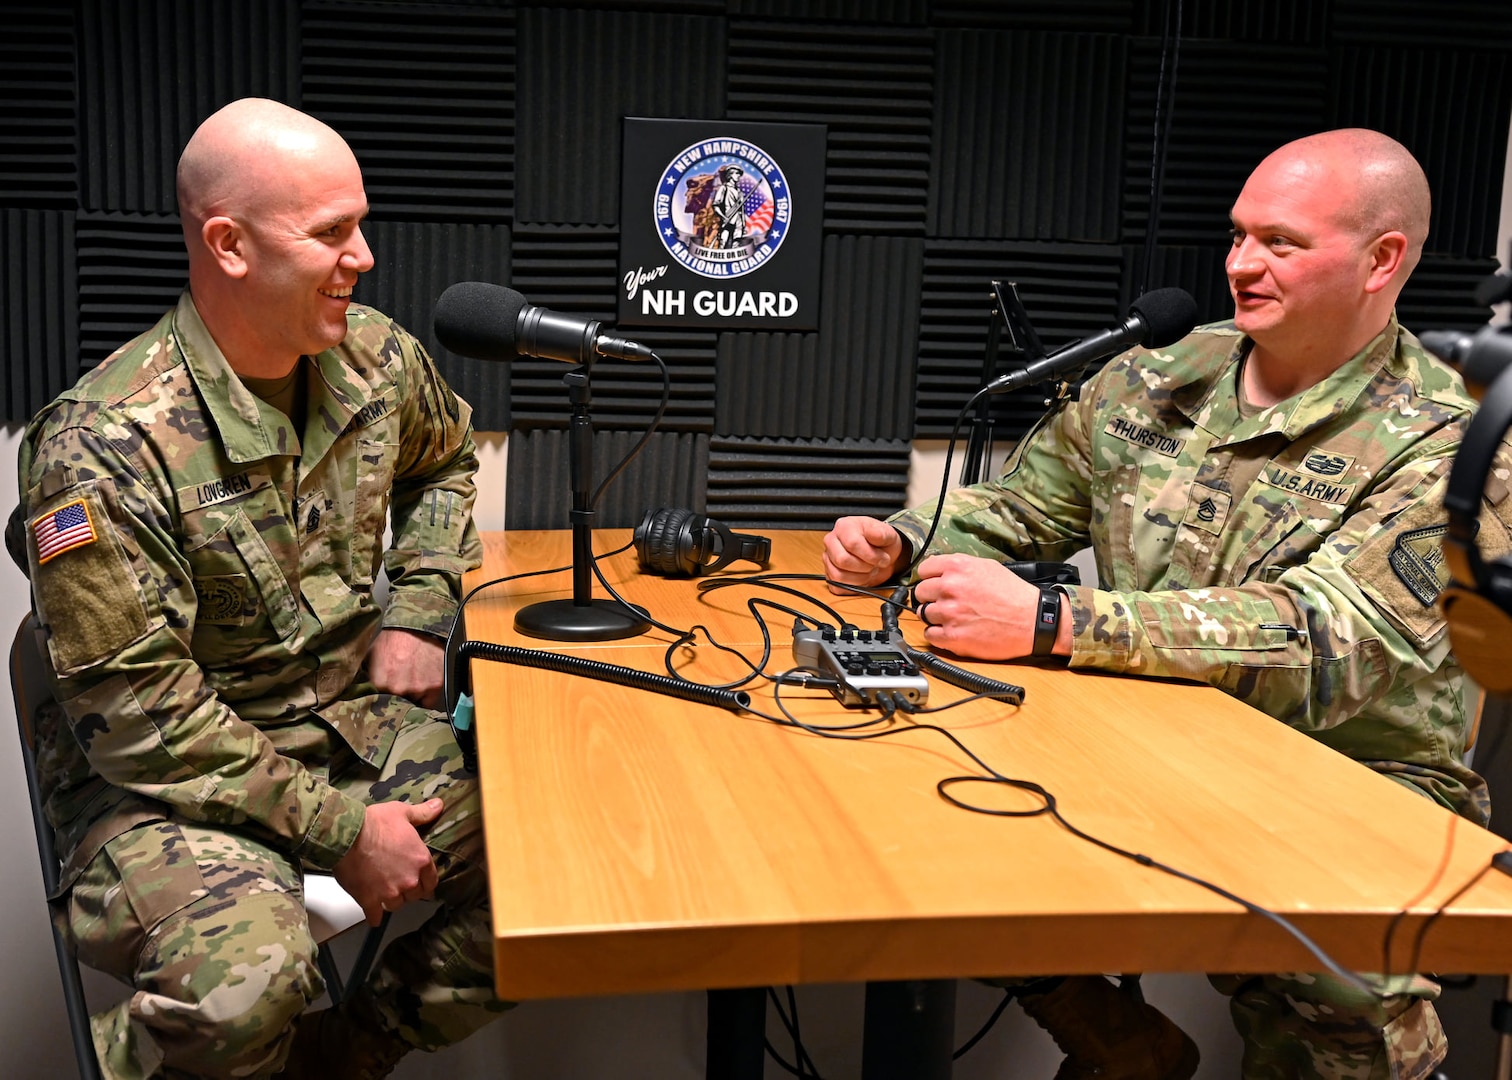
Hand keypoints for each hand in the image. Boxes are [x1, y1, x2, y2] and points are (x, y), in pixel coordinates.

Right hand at [333, 798, 443, 925]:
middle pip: (415, 896)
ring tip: (386, 893)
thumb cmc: (374, 823)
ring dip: (392, 901)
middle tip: (401, 885)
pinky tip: (374, 916)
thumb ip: (423, 813)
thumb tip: (439, 805)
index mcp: (420, 860)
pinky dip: (375, 917)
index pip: (432, 881)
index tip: (422, 883)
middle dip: (409, 891)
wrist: (346, 835)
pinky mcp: (369, 900)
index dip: (426, 882)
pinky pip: (375, 916)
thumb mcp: (402, 813)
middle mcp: (409, 880)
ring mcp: (389, 892)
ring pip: (396, 906)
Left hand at [368, 627, 444, 708]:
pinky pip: (430, 702)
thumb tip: (357, 690)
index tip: (388, 695)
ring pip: (415, 704)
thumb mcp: (369, 656)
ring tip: (413, 681)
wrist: (414, 625)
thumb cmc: (392, 639)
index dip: (385, 700)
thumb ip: (365, 676)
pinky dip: (428, 695)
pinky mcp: (435, 686)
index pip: (381, 704)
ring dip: (414, 696)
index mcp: (379, 683)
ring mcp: (418, 688)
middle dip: (399, 698)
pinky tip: (424, 683)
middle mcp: (398, 689)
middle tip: (401, 687)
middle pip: (399, 705)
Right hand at [822, 516, 905, 592]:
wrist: (880, 553)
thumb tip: (875, 535)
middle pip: (842, 560)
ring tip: (869, 571)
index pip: (852, 544)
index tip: (883, 558)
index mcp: (844, 526)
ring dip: (860, 578)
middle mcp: (831, 541)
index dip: (870, 555)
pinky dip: (853, 586)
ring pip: (838, 575)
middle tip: (875, 564)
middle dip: (865, 567)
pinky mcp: (829, 574)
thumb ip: (881, 533)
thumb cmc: (880, 542)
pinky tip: (862, 577)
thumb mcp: (887, 534)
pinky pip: (837, 586)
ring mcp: (828, 558)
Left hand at [912, 554, 1064, 659]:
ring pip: (923, 614)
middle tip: (946, 603)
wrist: (1033, 620)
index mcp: (957, 567)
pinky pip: (930, 635)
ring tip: (952, 618)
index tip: (933, 584)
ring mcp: (949, 613)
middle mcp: (949, 588)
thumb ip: (959, 567)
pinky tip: (953, 631)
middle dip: (930, 597)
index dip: (929, 578)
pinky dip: (938, 634)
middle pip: (919, 592)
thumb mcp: (986, 567)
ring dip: (934, 616)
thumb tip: (938, 571)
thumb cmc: (1013, 594)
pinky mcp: (952, 637)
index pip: (923, 570)